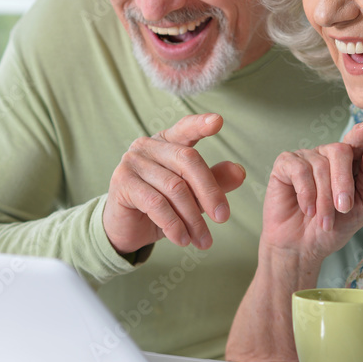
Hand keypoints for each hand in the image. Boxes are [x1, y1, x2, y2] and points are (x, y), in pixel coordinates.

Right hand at [103, 113, 244, 254]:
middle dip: (210, 192)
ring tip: (203, 240)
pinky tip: (182, 239)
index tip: (218, 121)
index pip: (185, 128)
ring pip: (174, 187)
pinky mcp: (122, 182)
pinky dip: (174, 225)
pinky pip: (156, 203)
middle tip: (223, 218)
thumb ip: (214, 182)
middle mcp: (147, 146)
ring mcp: (132, 162)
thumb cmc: (162, 207)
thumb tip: (240, 171)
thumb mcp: (192, 196)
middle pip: (187, 160)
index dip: (200, 124)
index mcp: (166, 141)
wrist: (127, 230)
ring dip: (193, 219)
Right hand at [260, 122, 362, 265]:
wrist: (304, 247)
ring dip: (324, 199)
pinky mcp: (284, 165)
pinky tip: (307, 208)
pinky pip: (299, 170)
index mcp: (351, 161)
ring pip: (321, 166)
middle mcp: (328, 155)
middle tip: (344, 208)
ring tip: (324, 220)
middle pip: (341, 150)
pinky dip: (306, 193)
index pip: (360, 140)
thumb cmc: (335, 226)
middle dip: (344, 181)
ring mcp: (306, 158)